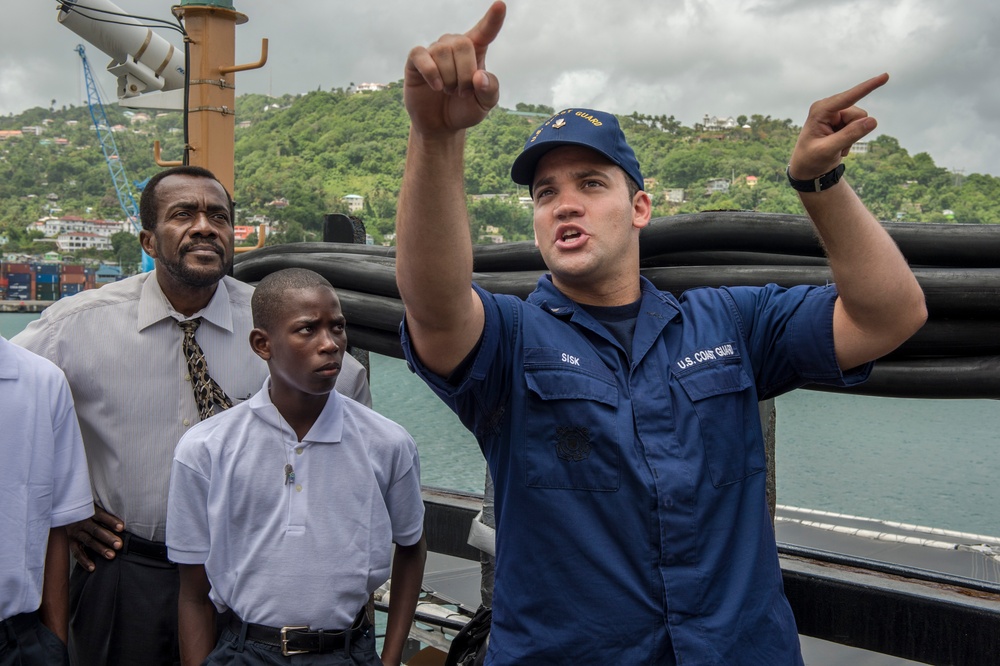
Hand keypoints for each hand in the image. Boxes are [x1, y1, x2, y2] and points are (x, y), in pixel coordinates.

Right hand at [65, 505, 123, 570]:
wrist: (66, 511)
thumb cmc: (88, 510)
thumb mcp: (96, 506)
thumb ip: (107, 513)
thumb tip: (125, 522)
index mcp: (90, 511)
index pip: (101, 516)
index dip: (111, 521)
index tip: (122, 528)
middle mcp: (82, 522)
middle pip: (96, 530)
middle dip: (108, 538)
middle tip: (119, 545)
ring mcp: (75, 532)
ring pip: (88, 541)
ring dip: (100, 549)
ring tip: (111, 556)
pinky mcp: (71, 542)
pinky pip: (77, 552)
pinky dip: (84, 561)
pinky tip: (93, 568)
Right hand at [403, 1, 505, 136]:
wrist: (441, 125)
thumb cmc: (465, 109)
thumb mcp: (485, 104)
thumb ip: (490, 90)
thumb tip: (479, 76)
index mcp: (476, 51)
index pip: (485, 31)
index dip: (493, 19)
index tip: (500, 5)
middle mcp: (454, 45)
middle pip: (463, 44)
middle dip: (465, 74)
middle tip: (462, 92)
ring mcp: (434, 51)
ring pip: (443, 52)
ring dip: (449, 79)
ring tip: (449, 91)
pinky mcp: (416, 60)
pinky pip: (421, 55)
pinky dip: (430, 72)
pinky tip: (436, 86)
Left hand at [788, 73, 887, 181]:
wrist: (807, 168)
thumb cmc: (811, 159)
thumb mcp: (828, 150)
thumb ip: (850, 135)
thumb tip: (873, 121)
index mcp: (821, 110)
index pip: (848, 97)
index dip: (868, 87)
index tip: (885, 76)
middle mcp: (829, 107)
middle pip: (859, 115)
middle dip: (854, 132)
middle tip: (836, 145)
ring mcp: (836, 113)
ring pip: (862, 121)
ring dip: (853, 137)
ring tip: (836, 146)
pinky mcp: (842, 120)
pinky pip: (860, 127)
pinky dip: (852, 139)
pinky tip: (838, 146)